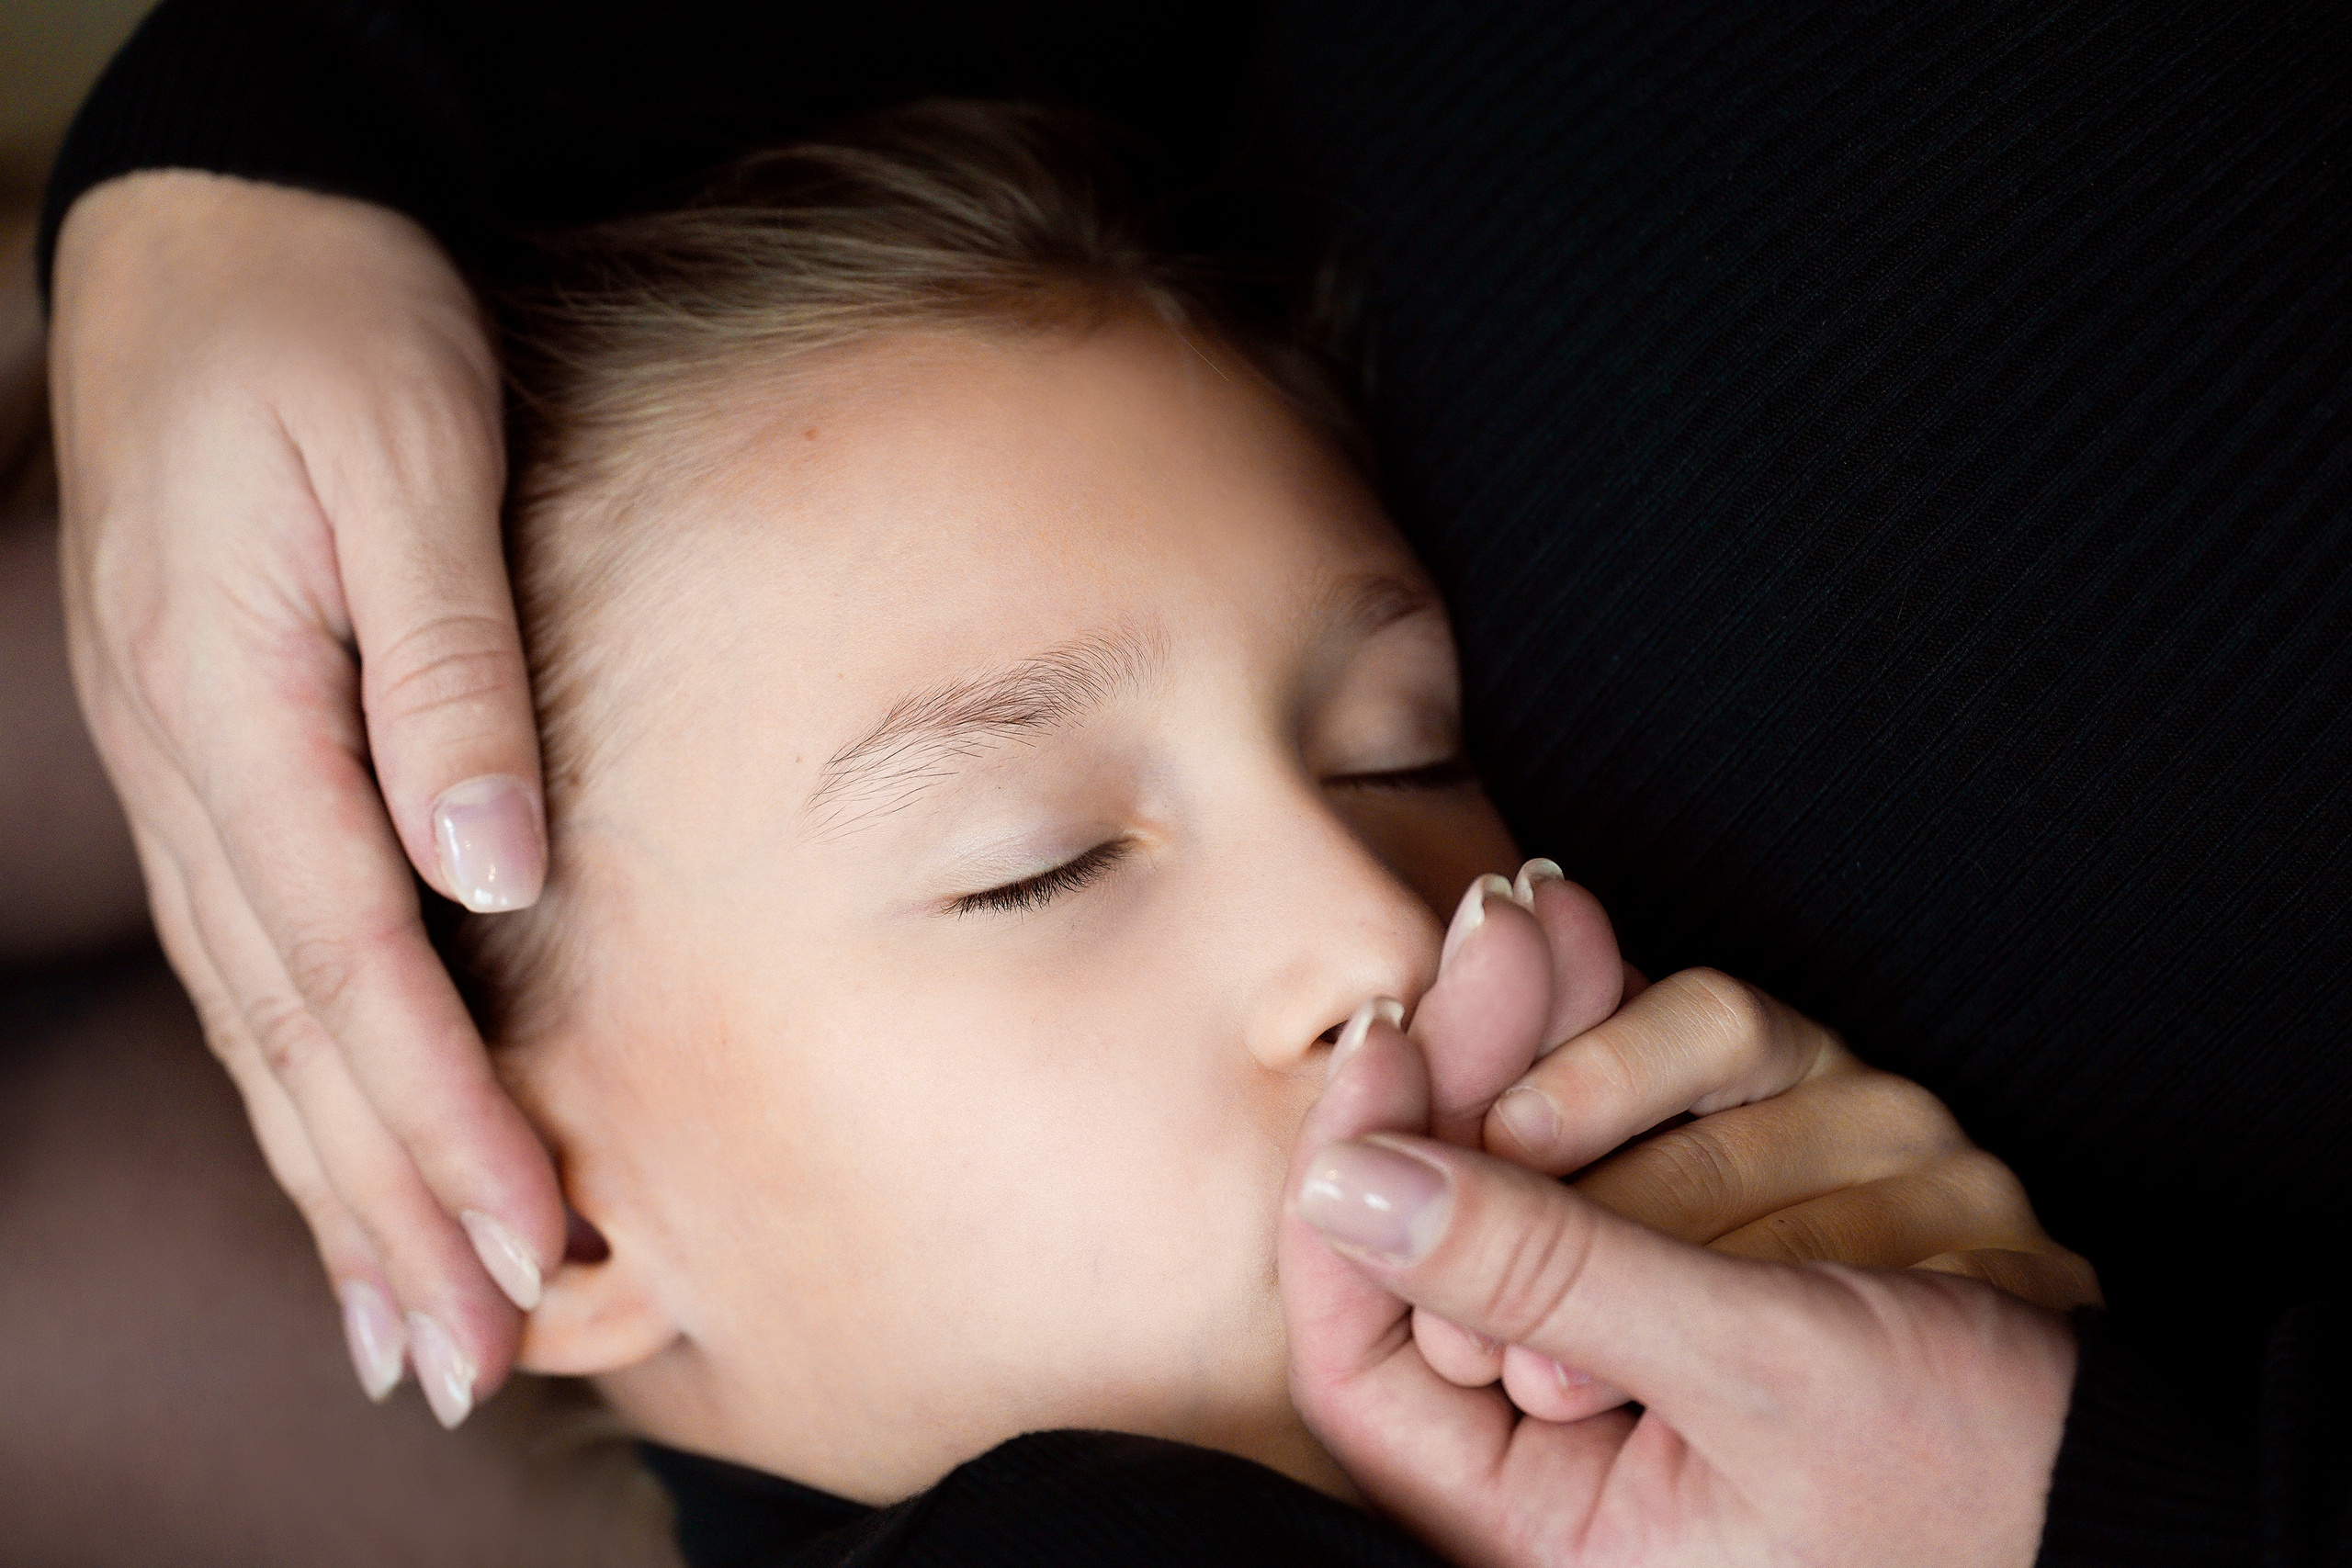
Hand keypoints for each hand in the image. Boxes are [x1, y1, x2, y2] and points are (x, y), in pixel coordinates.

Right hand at [49, 171, 561, 1424]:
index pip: (353, 972)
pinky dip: (297, 1082)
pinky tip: (336, 1158)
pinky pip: (252, 960)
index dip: (439, 1124)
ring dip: (332, 1182)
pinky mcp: (215, 760)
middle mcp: (198, 773)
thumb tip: (495, 878)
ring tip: (400, 1327)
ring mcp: (190, 775)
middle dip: (384, 1208)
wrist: (219, 229)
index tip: (526, 1249)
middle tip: (462, 1362)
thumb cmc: (327, 327)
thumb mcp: (403, 466)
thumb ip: (445, 675)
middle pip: (293, 1039)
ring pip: (260, 1026)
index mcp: (240, 711)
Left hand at [1395, 866, 2095, 1419]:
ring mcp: (1661, 1312)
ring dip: (1583, 1044)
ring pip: (1555, 1141)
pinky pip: (1668, 1106)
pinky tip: (1643, 969)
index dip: (1355, 1182)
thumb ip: (1549, 1274)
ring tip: (1565, 939)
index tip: (1380, 1035)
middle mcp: (1580, 1413)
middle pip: (1454, 1218)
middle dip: (1476, 1062)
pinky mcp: (1745, 1226)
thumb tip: (1346, 1186)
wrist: (2155, 1481)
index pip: (1362, 1350)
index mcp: (1539, 1501)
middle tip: (1491, 924)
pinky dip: (1664, 1034)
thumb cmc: (1983, 1481)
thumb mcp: (1757, 1382)